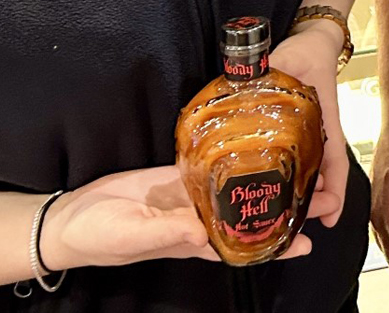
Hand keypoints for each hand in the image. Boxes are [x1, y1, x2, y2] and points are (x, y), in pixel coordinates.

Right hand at [40, 164, 312, 268]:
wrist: (71, 218)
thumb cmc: (100, 237)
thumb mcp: (133, 236)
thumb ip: (166, 233)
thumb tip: (202, 233)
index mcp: (191, 242)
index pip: (242, 247)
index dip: (274, 245)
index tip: (309, 238)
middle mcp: (197, 220)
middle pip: (246, 215)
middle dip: (279, 206)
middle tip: (317, 191)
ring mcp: (187, 196)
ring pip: (233, 188)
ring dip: (260, 179)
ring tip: (294, 162)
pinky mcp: (175, 176)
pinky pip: (207, 167)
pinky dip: (228, 158)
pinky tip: (249, 143)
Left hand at [271, 24, 351, 230]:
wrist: (311, 43)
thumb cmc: (306, 54)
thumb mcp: (288, 60)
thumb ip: (268, 69)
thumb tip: (247, 80)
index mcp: (324, 124)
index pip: (335, 163)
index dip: (334, 192)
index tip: (330, 218)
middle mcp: (318, 135)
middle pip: (320, 177)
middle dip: (311, 203)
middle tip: (293, 226)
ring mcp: (306, 135)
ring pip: (306, 172)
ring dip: (297, 194)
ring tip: (278, 215)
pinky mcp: (291, 132)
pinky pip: (290, 160)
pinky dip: (284, 178)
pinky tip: (267, 190)